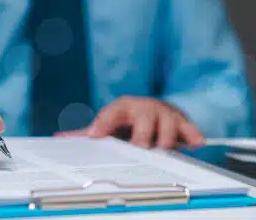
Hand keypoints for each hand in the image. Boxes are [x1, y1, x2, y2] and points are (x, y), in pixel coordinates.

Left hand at [55, 96, 203, 148]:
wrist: (153, 109)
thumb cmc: (129, 119)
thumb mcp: (110, 123)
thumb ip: (89, 132)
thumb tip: (60, 138)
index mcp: (124, 106)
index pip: (113, 111)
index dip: (104, 122)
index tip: (96, 134)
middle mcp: (144, 107)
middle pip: (145, 116)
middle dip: (142, 133)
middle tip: (139, 147)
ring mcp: (164, 113)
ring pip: (169, 122)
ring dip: (167, 137)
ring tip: (163, 149)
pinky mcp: (182, 121)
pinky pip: (190, 128)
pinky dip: (193, 135)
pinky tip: (195, 143)